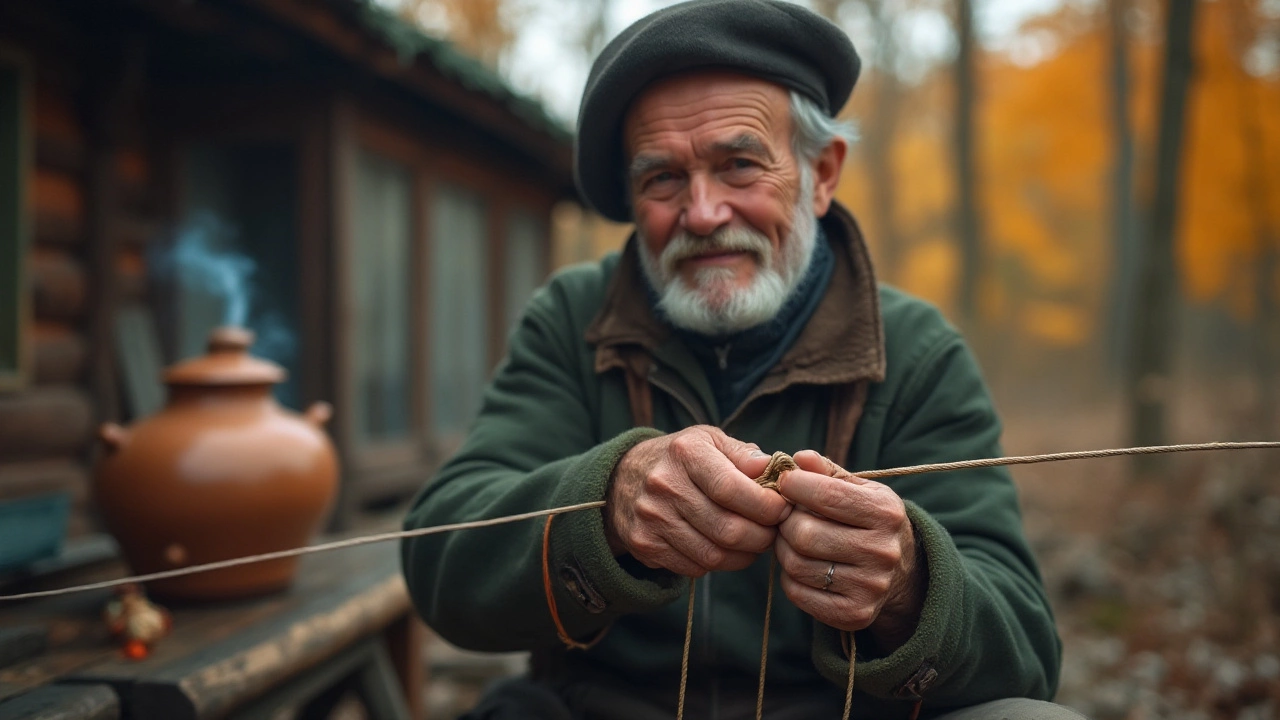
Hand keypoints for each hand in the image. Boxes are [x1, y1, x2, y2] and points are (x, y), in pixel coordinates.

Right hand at [605, 426, 791, 576]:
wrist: (623, 478)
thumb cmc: (682, 459)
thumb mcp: (710, 441)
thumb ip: (745, 455)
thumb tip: (778, 469)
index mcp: (686, 453)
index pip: (732, 489)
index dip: (766, 506)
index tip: (784, 509)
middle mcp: (664, 485)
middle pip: (727, 529)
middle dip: (763, 537)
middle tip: (775, 532)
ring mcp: (651, 518)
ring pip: (713, 556)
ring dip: (745, 555)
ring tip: (756, 542)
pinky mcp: (645, 545)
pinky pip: (695, 568)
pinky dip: (719, 564)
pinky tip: (727, 549)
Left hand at [775, 451, 923, 649]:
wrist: (901, 572)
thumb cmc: (868, 520)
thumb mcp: (858, 490)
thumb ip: (827, 472)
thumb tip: (799, 458)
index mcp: (886, 513)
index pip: (827, 495)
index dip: (795, 486)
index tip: (784, 482)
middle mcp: (883, 551)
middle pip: (805, 534)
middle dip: (785, 522)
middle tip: (786, 518)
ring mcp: (871, 587)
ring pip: (797, 565)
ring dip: (784, 550)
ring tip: (793, 541)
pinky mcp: (855, 614)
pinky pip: (798, 593)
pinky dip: (790, 578)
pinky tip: (801, 566)